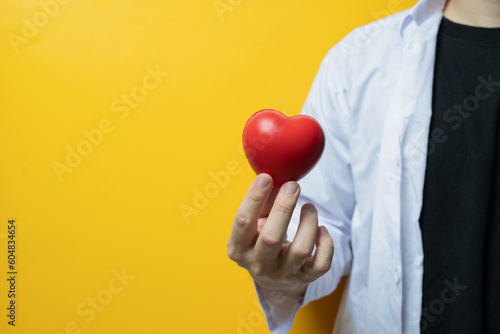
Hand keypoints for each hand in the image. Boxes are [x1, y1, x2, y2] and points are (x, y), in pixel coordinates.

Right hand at [227, 173, 333, 297]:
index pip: (242, 221)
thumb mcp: (255, 222)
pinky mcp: (304, 279)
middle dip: (284, 208)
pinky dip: (326, 245)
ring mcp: (282, 274)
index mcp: (239, 248)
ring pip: (300, 250)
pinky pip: (321, 264)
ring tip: (310, 207)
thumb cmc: (261, 239)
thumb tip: (274, 173)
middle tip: (293, 186)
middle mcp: (258, 264)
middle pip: (271, 238)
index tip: (266, 177)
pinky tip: (321, 230)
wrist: (272, 276)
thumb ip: (263, 201)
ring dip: (308, 223)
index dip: (254, 197)